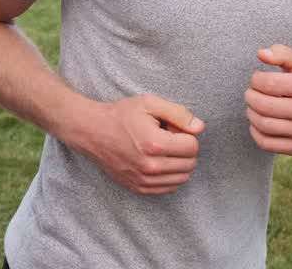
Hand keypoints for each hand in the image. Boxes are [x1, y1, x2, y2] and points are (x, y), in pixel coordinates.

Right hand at [74, 94, 204, 194]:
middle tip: (166, 138)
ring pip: (182, 178)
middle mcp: (150, 166)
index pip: (193, 146)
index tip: (170, 128)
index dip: (185, 134)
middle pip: (190, 164)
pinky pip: (169, 188)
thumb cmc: (121, 115)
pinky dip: (169, 176)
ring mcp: (143, 180)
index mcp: (154, 144)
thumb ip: (178, 113)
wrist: (92, 131)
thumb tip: (199, 127)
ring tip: (160, 150)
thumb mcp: (149, 103)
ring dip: (178, 163)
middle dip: (183, 149)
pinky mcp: (138, 188)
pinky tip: (157, 161)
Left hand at [245, 44, 291, 154]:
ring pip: (263, 124)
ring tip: (255, 106)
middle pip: (263, 105)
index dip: (256, 79)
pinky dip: (255, 131)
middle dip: (250, 96)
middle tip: (252, 93)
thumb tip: (261, 54)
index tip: (258, 79)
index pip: (267, 83)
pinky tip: (259, 122)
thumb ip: (281, 53)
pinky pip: (266, 143)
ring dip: (251, 113)